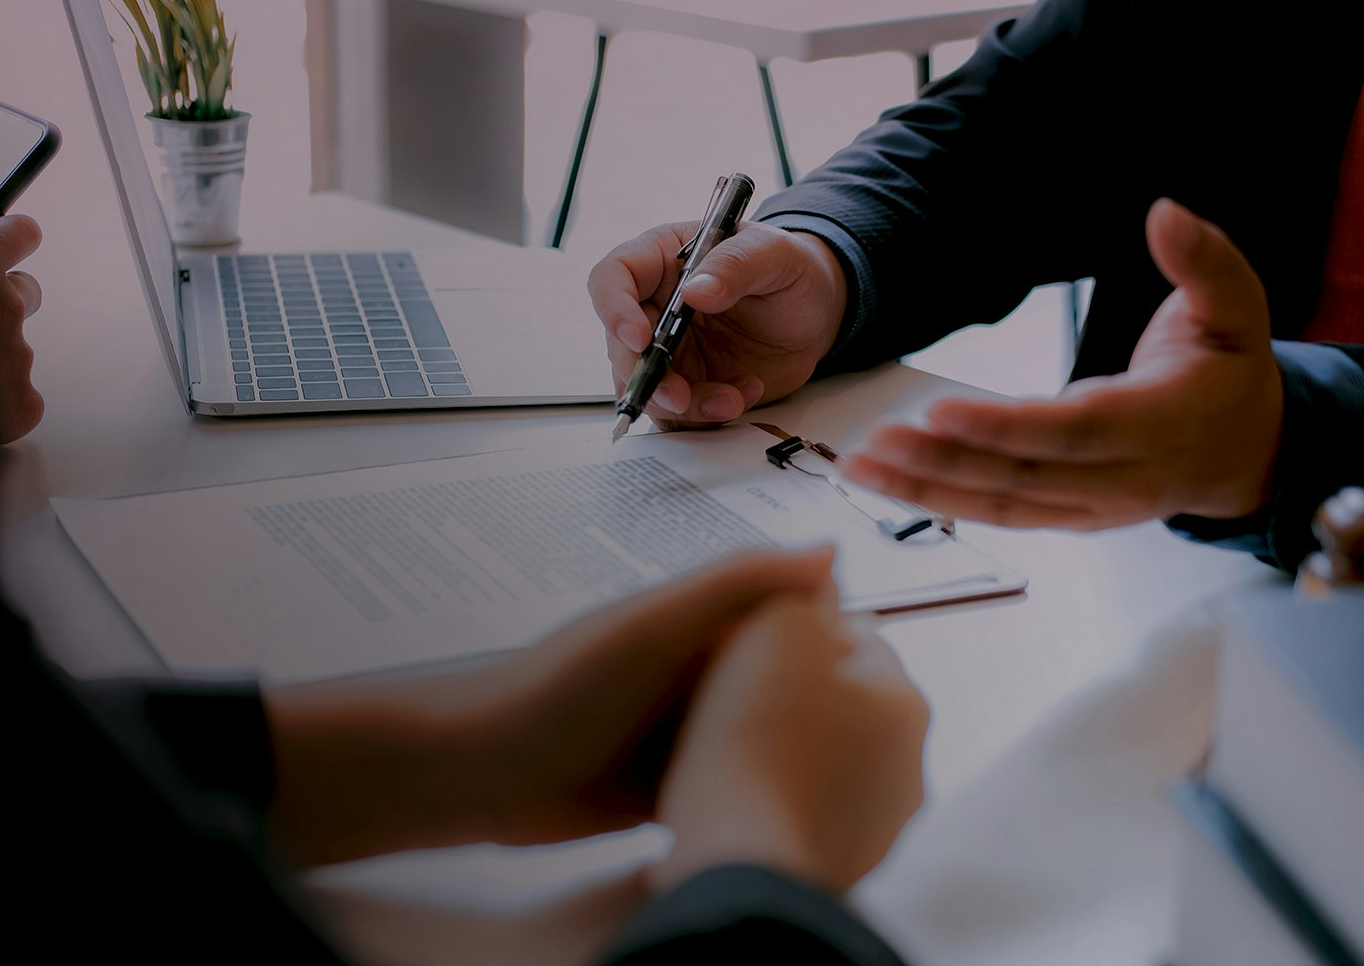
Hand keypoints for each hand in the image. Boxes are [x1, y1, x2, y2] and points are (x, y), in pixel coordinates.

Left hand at [265, 547, 838, 864]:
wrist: (480, 774)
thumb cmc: (556, 689)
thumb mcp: (653, 625)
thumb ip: (735, 584)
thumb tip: (829, 551)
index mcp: (697, 622)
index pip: (788, 615)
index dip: (835, 633)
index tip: (883, 660)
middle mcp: (694, 672)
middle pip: (782, 682)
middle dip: (823, 703)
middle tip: (883, 734)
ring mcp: (681, 731)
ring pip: (761, 738)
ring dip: (794, 755)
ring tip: (853, 778)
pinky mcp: (668, 786)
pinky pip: (729, 785)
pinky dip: (757, 795)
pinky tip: (796, 812)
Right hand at [588, 221, 848, 428]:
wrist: (816, 313)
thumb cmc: (790, 269)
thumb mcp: (774, 254)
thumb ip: (736, 266)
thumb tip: (695, 291)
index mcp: (662, 260)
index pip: (614, 278)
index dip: (615, 309)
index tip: (640, 338)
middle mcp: (655, 306)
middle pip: (621, 345)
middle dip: (647, 377)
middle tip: (679, 397)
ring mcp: (670, 350)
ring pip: (648, 387)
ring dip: (683, 405)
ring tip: (732, 399)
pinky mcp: (689, 384)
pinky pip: (680, 413)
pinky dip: (707, 414)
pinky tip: (743, 395)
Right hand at [651, 582, 927, 894]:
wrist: (735, 858)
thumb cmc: (755, 740)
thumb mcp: (775, 626)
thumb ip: (802, 588)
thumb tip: (819, 575)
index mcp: (906, 701)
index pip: (854, 636)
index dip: (791, 629)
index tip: (744, 642)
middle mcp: (909, 767)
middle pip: (841, 700)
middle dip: (792, 691)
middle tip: (727, 692)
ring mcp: (879, 827)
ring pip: (824, 759)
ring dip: (784, 748)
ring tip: (722, 748)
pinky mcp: (842, 869)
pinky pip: (804, 812)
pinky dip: (775, 800)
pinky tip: (733, 796)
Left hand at [844, 198, 1282, 528]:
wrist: (1249, 451)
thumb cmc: (1231, 371)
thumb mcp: (1237, 305)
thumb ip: (1203, 258)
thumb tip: (1165, 212)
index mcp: (1163, 424)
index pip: (1074, 430)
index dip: (1006, 426)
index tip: (940, 410)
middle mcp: (1126, 479)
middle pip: (1024, 476)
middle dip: (944, 462)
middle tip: (876, 441)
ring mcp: (1096, 508)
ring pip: (1003, 505)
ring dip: (927, 489)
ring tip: (861, 466)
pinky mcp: (1072, 519)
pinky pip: (1003, 516)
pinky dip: (945, 504)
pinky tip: (893, 484)